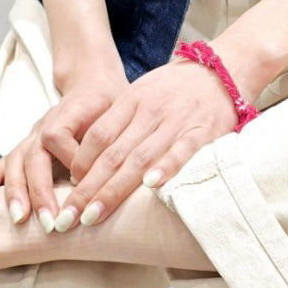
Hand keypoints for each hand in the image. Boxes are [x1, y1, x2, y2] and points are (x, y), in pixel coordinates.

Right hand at [0, 60, 129, 226]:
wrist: (91, 87)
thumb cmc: (108, 104)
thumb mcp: (116, 112)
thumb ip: (106, 138)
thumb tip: (96, 173)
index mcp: (67, 113)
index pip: (57, 136)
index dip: (68, 158)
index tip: (81, 180)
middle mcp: (44, 125)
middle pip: (33, 156)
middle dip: (40, 191)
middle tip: (49, 221)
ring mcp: (31, 136)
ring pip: (17, 162)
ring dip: (16, 192)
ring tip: (19, 218)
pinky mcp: (26, 146)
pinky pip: (6, 161)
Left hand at [58, 57, 238, 226]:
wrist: (220, 69)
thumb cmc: (175, 88)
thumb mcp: (141, 93)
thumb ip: (119, 121)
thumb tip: (89, 158)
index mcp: (131, 101)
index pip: (98, 136)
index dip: (80, 165)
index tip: (67, 191)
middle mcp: (149, 112)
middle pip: (112, 154)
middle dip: (87, 189)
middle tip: (68, 217)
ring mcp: (175, 122)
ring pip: (139, 158)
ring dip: (115, 190)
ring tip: (94, 214)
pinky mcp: (202, 132)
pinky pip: (181, 152)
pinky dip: (166, 168)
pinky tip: (150, 187)